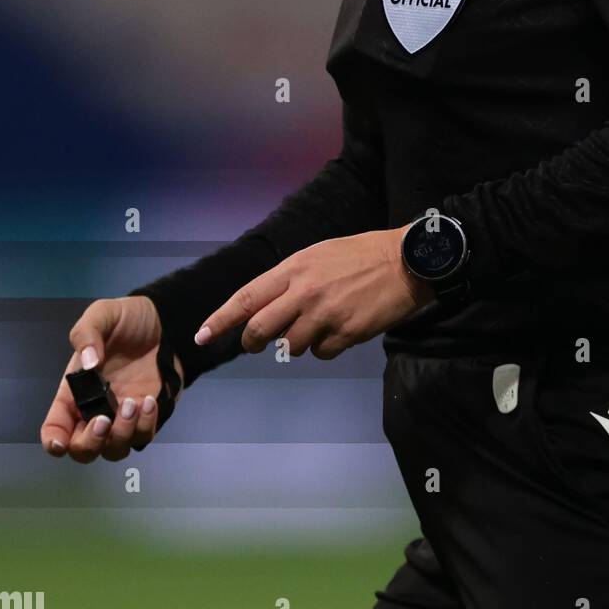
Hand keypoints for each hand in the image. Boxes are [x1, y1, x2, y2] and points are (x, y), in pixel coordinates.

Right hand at [39, 295, 184, 462]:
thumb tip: (88, 363)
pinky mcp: (147, 417)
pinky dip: (145, 426)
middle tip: (103, 419)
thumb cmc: (126, 319)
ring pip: (114, 450)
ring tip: (133, 403)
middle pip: (83, 450)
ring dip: (121, 434)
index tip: (60, 445)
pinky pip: (143, 437)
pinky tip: (149, 401)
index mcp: (74, 392)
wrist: (165, 320)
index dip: (53, 442)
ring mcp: (121, 417)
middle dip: (90, 443)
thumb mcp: (102, 314)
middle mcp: (94, 410)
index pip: (55, 427)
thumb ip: (86, 333)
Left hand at [193, 226, 433, 361]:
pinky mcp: (346, 334)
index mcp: (295, 269)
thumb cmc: (361, 255)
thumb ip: (292, 281)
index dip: (221, 319)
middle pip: (260, 330)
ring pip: (290, 347)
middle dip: (253, 342)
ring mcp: (325, 315)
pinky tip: (341, 329)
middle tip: (257, 344)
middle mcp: (304, 292)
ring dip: (296, 343)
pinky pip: (321, 353)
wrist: (406, 262)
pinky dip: (325, 347)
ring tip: (318, 325)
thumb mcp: (319, 255)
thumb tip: (271, 310)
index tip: (201, 336)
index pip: (247, 298)